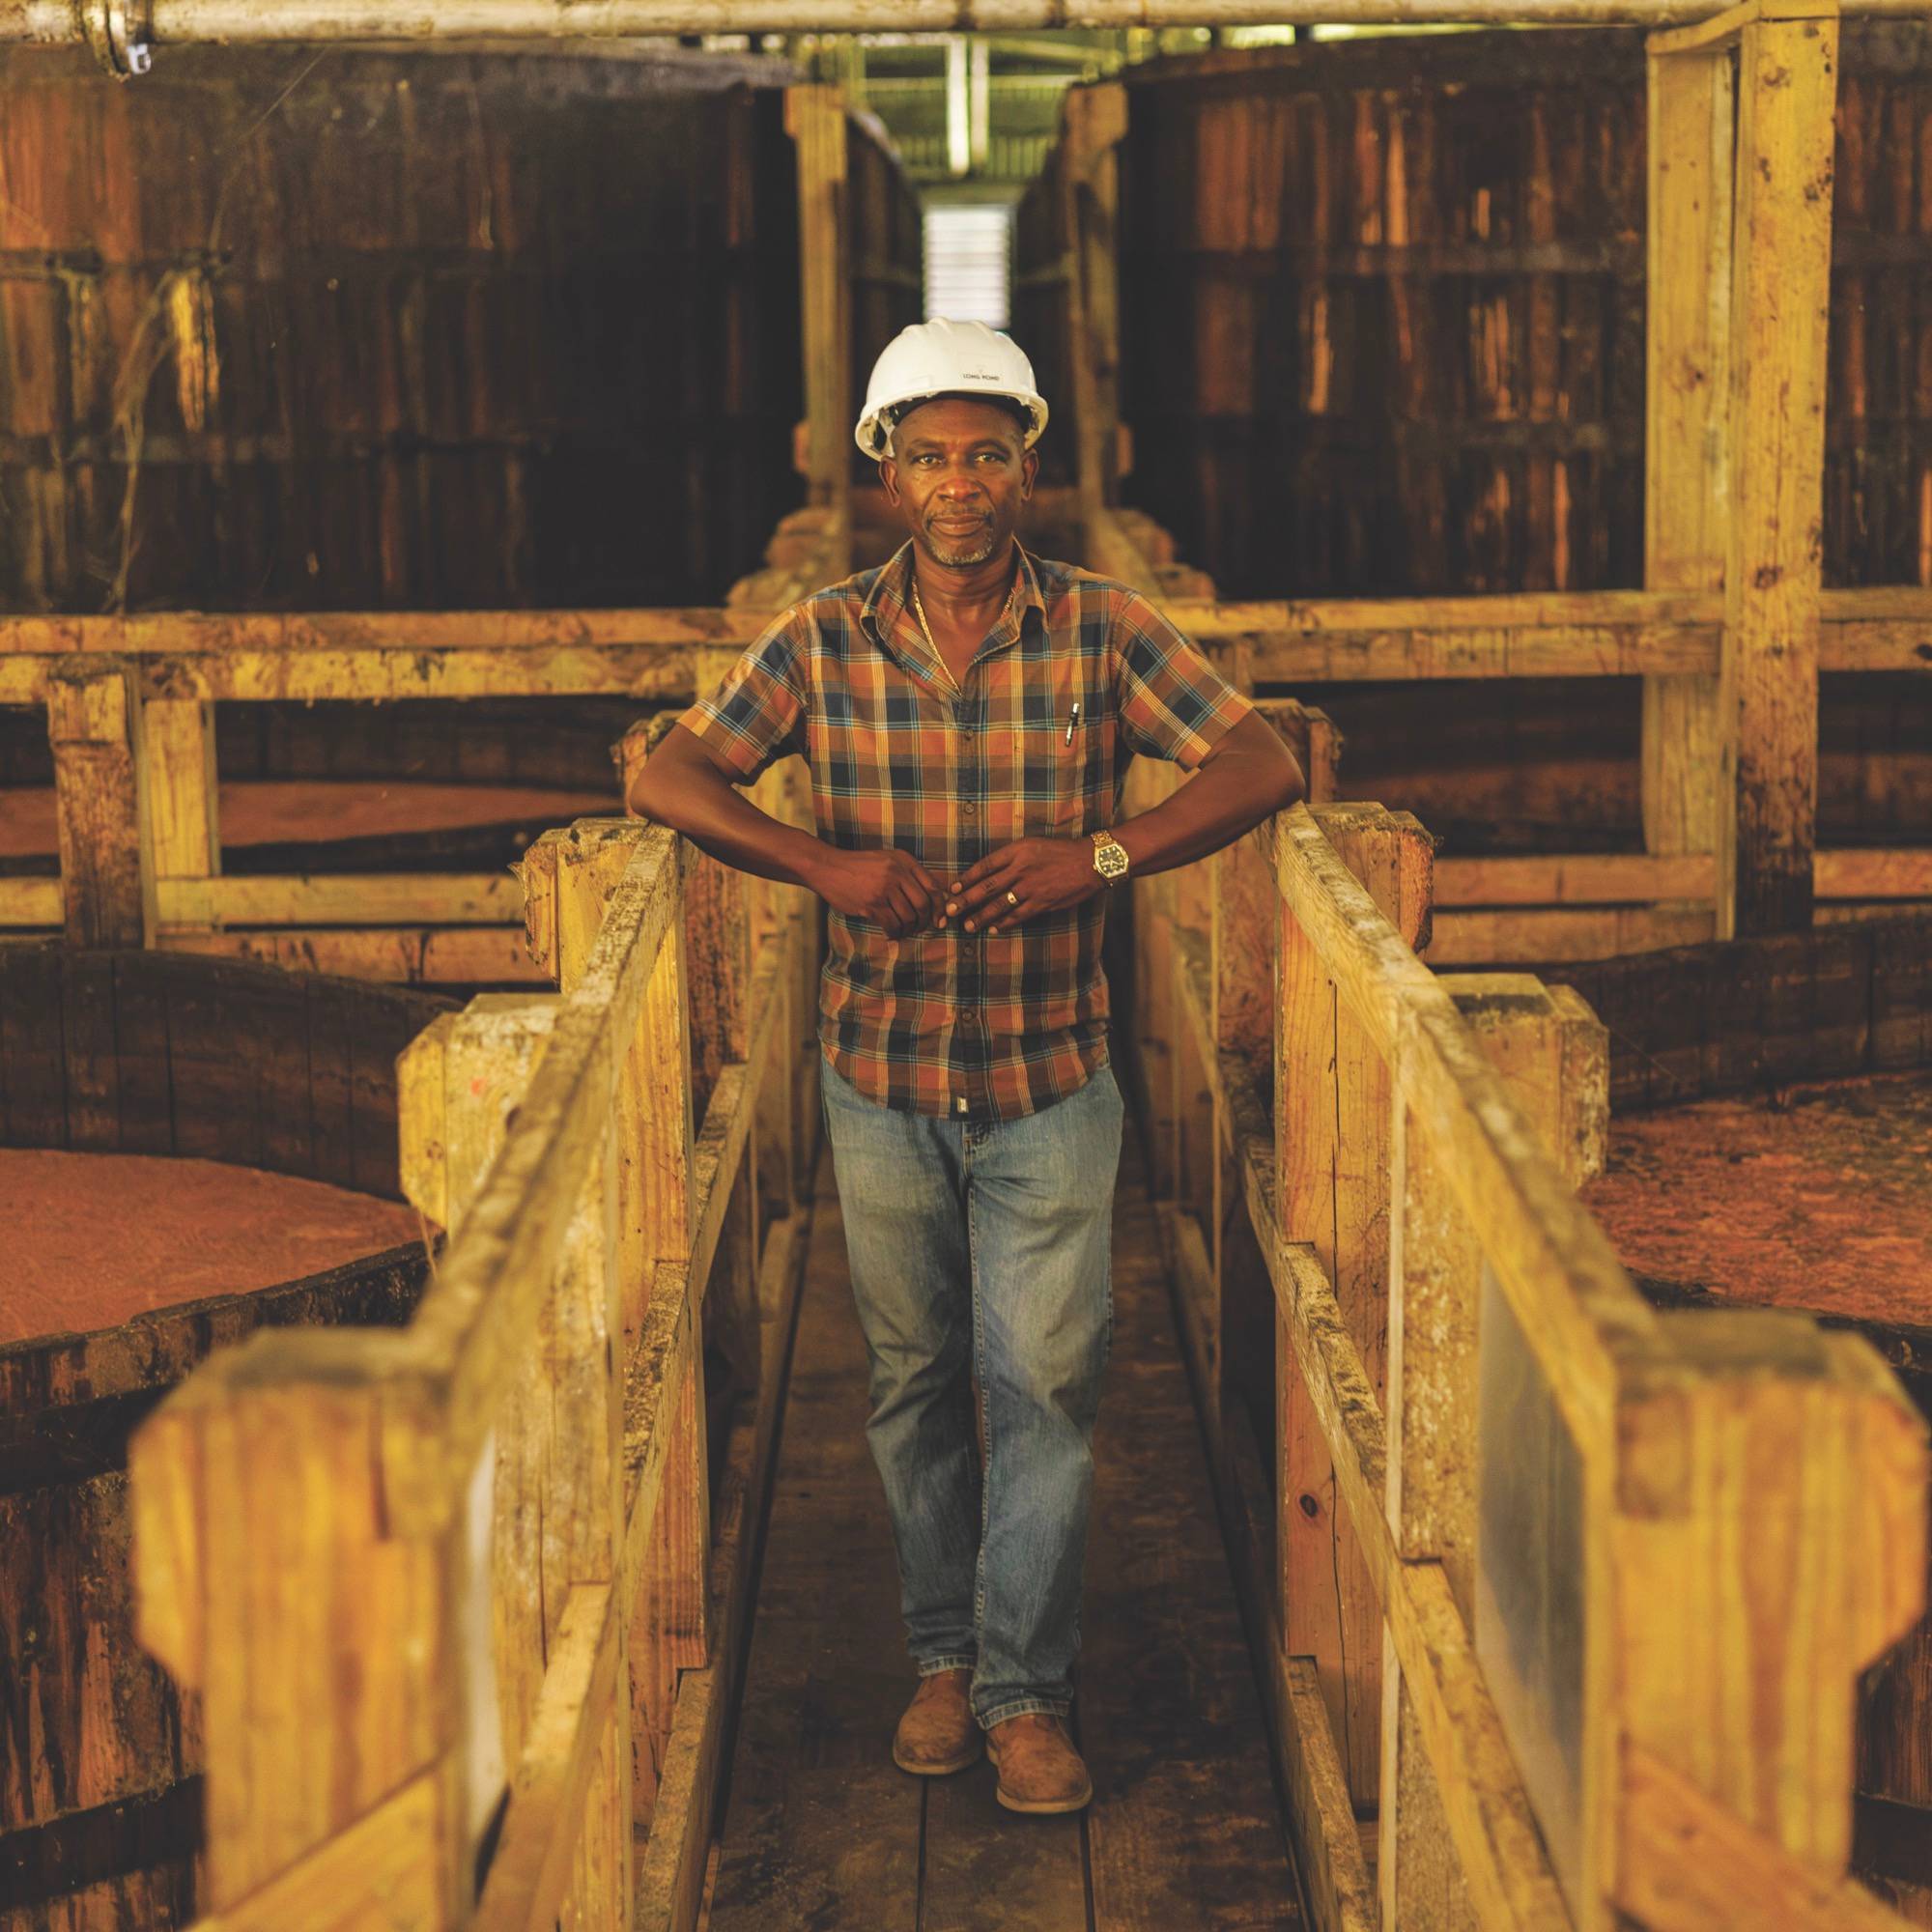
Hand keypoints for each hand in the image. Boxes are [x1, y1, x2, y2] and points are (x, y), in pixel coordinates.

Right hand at [813, 846, 944, 936]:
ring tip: (902, 932)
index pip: (933, 886)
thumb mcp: (886, 860)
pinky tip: (890, 935)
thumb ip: (907, 874)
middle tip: (918, 929)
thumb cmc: (858, 867)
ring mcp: (884, 887)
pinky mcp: (871, 903)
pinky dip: (894, 933)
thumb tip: (932, 899)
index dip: (939, 907)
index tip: (939, 920)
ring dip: (908, 929)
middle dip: (924, 922)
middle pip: (923, 904)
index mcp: (904, 860)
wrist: (828, 868)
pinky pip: (892, 924)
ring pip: (908, 917)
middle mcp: (897, 872)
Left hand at [943, 838, 1105, 933]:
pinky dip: (1005, 923)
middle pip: (987, 887)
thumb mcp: (1033, 844)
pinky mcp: (1042, 903)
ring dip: (982, 917)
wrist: (1090, 861)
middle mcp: (1021, 869)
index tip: (954, 888)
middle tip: (950, 911)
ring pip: (1000, 905)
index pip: (985, 866)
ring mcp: (1031, 888)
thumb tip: (989, 873)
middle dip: (966, 900)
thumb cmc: (1061, 851)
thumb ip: (1012, 857)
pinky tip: (994, 929)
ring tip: (968, 926)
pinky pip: (1018, 916)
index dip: (967, 878)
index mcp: (1017, 851)